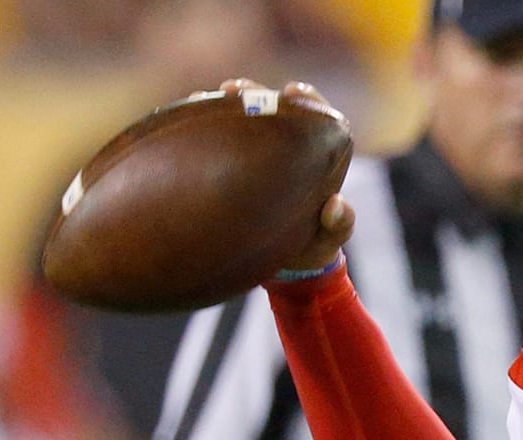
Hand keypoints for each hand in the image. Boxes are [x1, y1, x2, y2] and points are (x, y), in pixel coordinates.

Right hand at [218, 78, 354, 270]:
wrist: (281, 267)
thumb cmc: (312, 247)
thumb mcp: (328, 242)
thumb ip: (340, 226)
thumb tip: (336, 204)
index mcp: (315, 155)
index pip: (315, 115)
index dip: (305, 99)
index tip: (292, 91)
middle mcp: (283, 147)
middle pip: (270, 108)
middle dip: (253, 93)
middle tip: (235, 89)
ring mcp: (251, 155)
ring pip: (237, 121)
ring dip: (220, 107)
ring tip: (202, 100)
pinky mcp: (225, 165)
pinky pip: (211, 143)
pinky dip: (199, 131)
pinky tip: (182, 126)